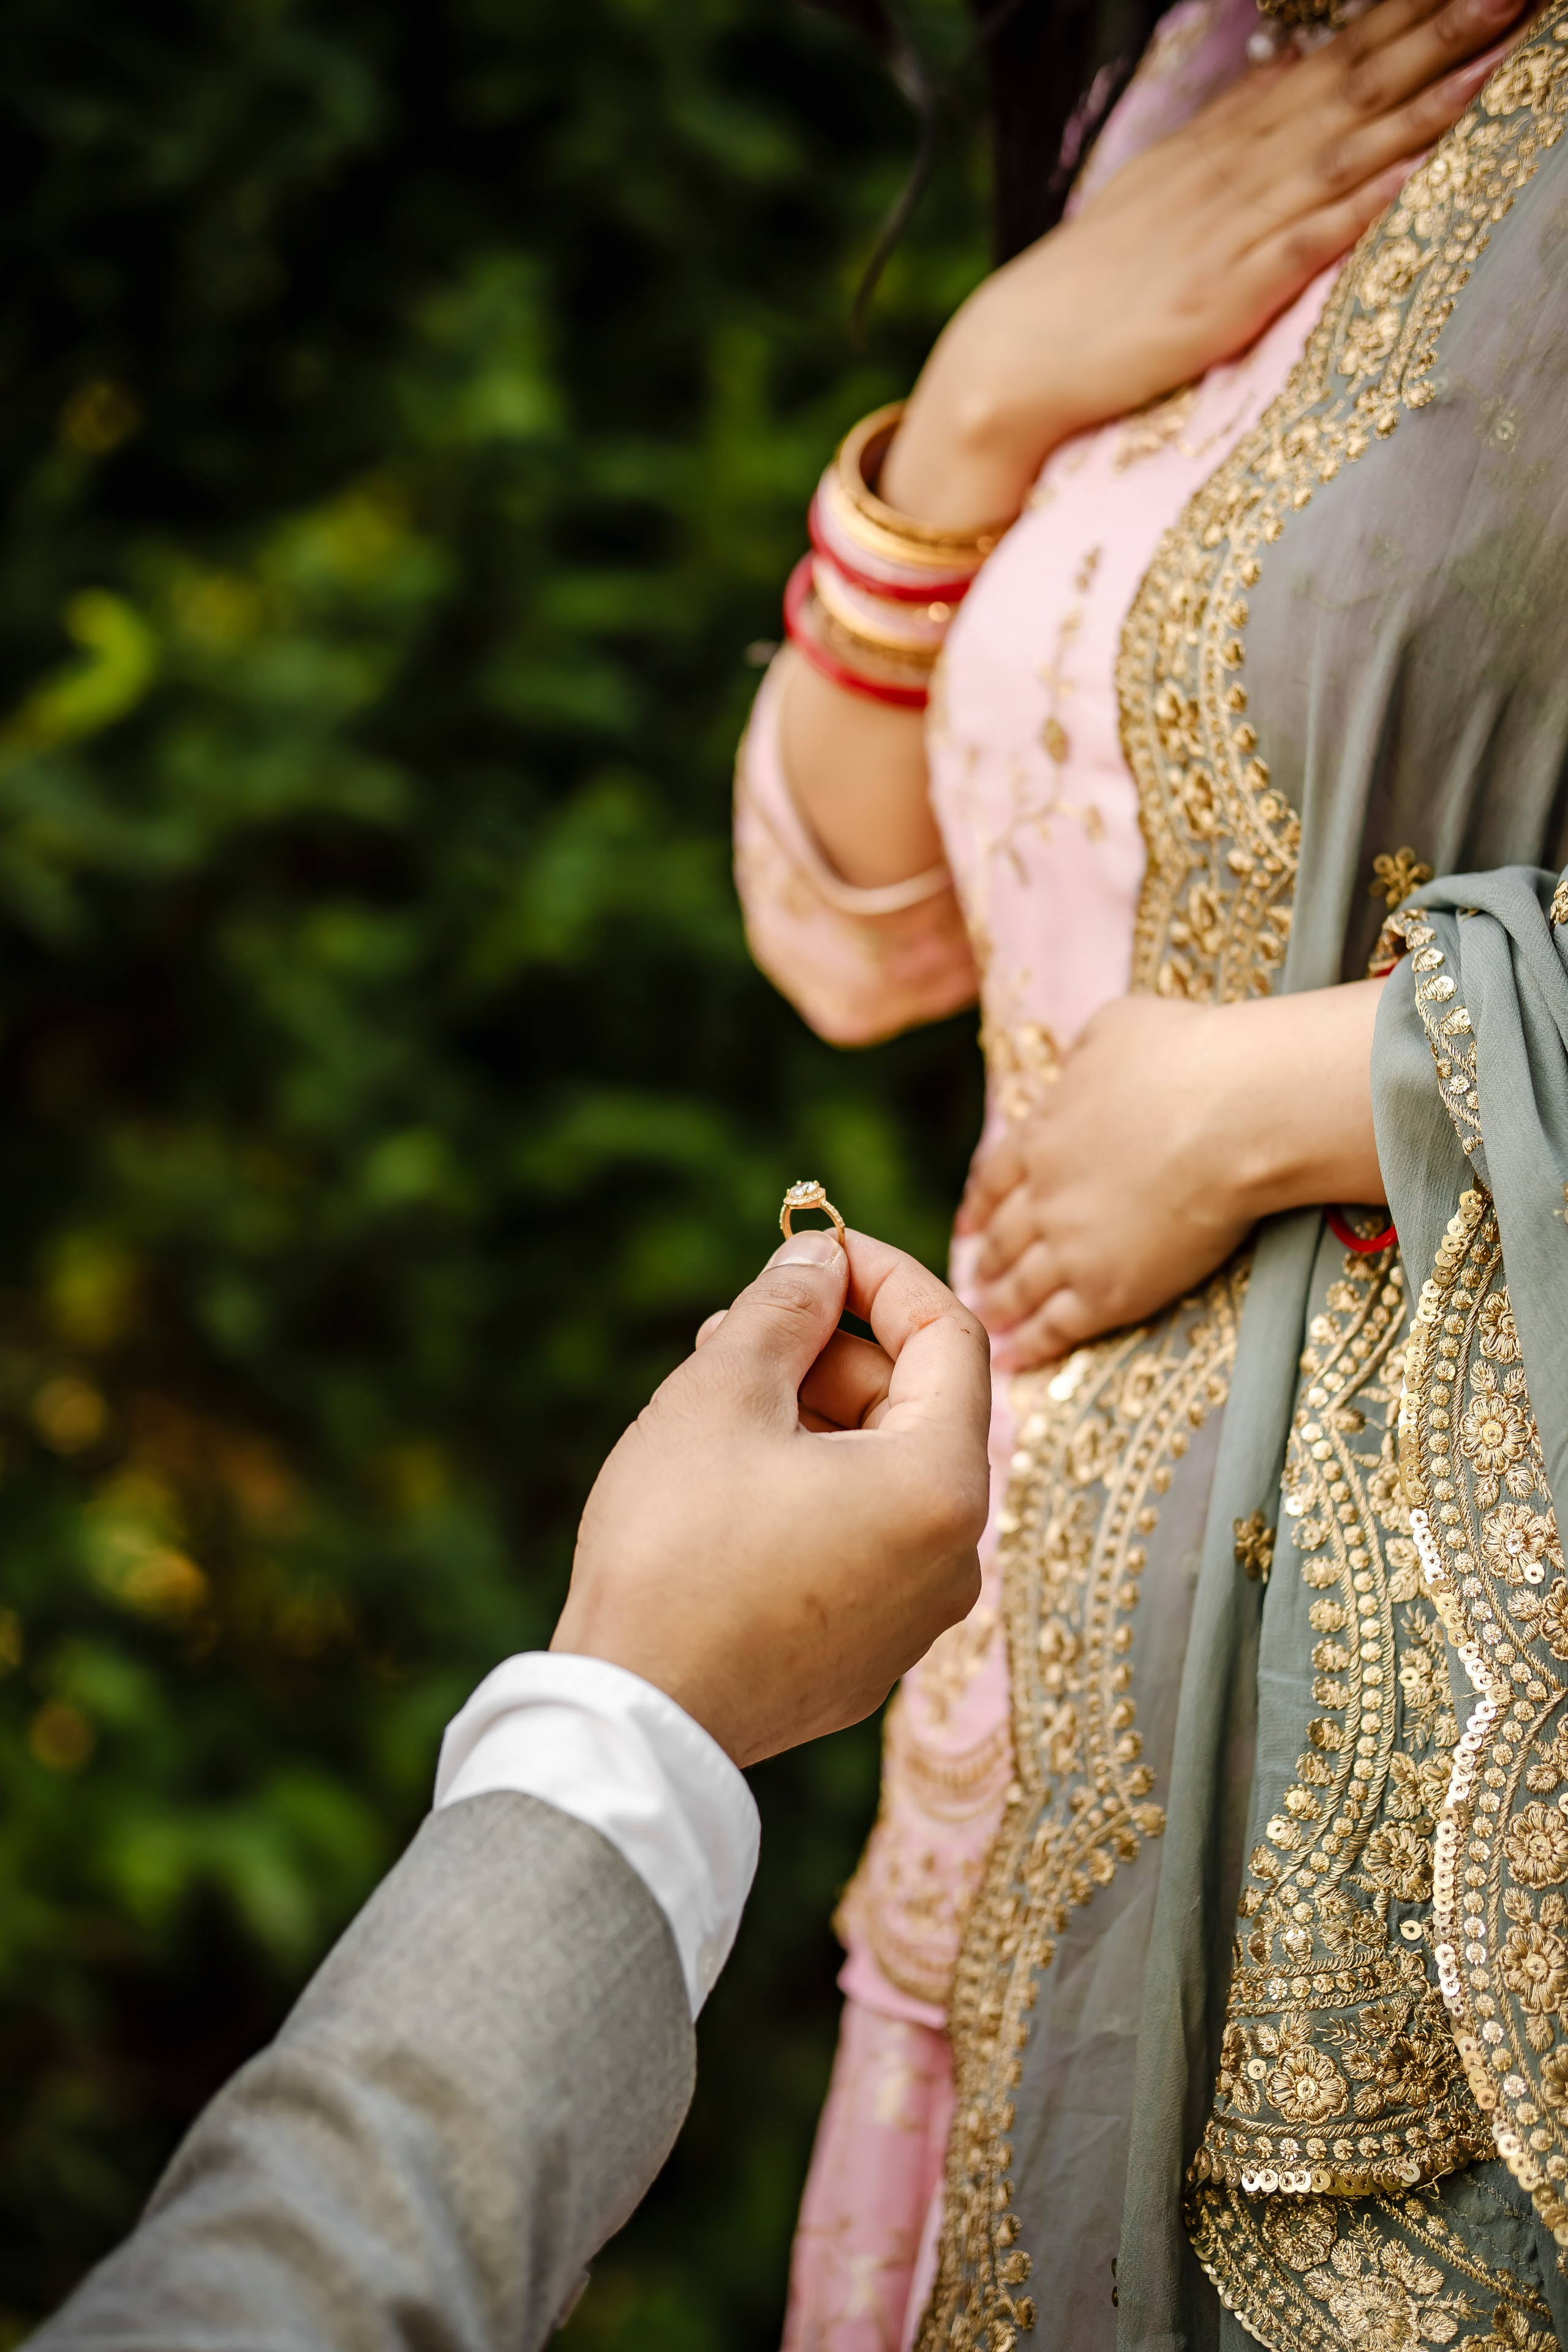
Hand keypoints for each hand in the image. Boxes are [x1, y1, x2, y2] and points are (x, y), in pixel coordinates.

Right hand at [551, 1227, 989, 1766]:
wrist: (633, 1716)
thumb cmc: (675, 1548)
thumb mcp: (722, 1392)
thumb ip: (784, 1309)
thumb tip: (817, 1259)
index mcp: (942, 1486)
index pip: (951, 1336)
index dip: (883, 1274)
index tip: (817, 1248)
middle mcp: (953, 1559)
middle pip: (918, 1408)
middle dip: (834, 1350)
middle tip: (744, 1324)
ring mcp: (912, 1618)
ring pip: (883, 1476)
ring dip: (815, 1417)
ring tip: (722, 1391)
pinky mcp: (863, 1657)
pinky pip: (860, 1541)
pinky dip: (812, 1488)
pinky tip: (730, 1476)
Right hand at [883, 0, 1527, 528]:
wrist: (1015, 356)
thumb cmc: (1095, 286)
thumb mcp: (1167, 191)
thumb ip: (1237, 140)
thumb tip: (1298, 85)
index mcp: (1224, 145)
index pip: (1330, 62)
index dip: (1404, 18)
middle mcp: (1234, 173)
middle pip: (1352, 87)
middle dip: (1434, 33)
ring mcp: (1229, 233)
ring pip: (1342, 150)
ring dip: (1422, 102)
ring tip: (1494, 54)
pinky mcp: (1221, 297)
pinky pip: (1302, 242)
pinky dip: (1359, 204)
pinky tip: (1411, 175)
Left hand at [957, 984, 1386, 1368]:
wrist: (1234, 1113)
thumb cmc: (1188, 1055)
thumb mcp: (1117, 1028)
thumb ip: (1086, 1054)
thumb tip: (1078, 1063)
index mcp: (1042, 1134)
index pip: (996, 1176)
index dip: (980, 1202)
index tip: (967, 1222)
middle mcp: (1045, 1196)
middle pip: (1003, 1237)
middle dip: (986, 1259)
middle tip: (972, 1279)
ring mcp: (1074, 1247)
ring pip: (1021, 1285)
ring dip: (1000, 1304)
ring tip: (987, 1320)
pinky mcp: (1112, 1289)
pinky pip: (1058, 1326)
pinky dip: (1032, 1346)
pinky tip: (1013, 1361)